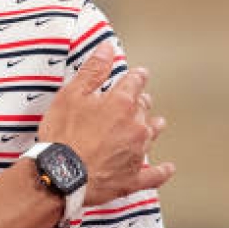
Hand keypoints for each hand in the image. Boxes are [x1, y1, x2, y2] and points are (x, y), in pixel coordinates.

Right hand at [38, 43, 174, 205]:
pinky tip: (167, 169)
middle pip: (144, 108)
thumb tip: (107, 49)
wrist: (60, 175)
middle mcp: (135, 127)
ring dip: (154, 128)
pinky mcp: (132, 178)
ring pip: (151, 136)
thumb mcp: (71, 94)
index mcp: (121, 104)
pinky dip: (161, 171)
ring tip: (158, 124)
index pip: (135, 82)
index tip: (140, 73)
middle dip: (142, 102)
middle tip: (140, 99)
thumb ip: (92, 71)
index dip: (137, 76)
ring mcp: (136, 153)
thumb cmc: (63, 134)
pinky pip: (154, 175)